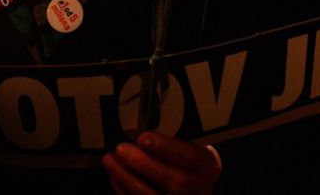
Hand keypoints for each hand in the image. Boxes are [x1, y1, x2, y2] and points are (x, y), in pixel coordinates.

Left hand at [103, 132, 220, 194]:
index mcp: (208, 166)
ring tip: (110, 160)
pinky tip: (115, 176)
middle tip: (121, 148)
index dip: (167, 147)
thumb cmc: (188, 162)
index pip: (192, 157)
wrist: (194, 189)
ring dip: (128, 178)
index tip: (143, 138)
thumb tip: (137, 130)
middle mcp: (201, 189)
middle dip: (145, 164)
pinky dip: (125, 192)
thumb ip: (171, 141)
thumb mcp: (190, 147)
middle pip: (176, 181)